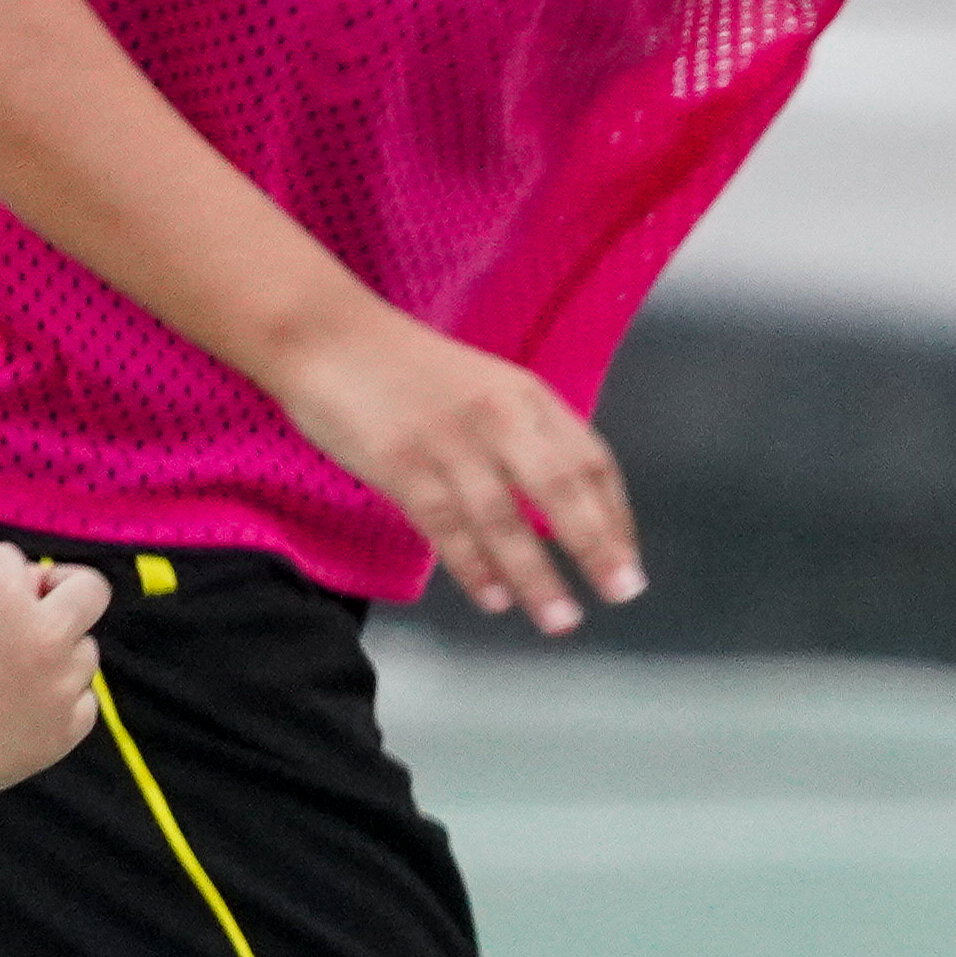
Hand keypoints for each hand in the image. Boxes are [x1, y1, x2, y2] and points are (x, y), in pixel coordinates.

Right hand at [262, 307, 641, 634]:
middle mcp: (499, 417)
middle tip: (621, 592)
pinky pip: (447, 526)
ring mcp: (450, 442)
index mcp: (527, 397)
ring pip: (505, 519)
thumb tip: (561, 504)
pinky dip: (474, 567)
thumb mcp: (485, 388)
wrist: (329, 337)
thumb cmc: (406, 370)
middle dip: (597, 546)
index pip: (591, 461)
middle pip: (561, 489)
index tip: (626, 559)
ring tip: (560, 619)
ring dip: (536, 576)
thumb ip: (524, 437)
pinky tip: (493, 598)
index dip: (614, 515)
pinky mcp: (402, 465)